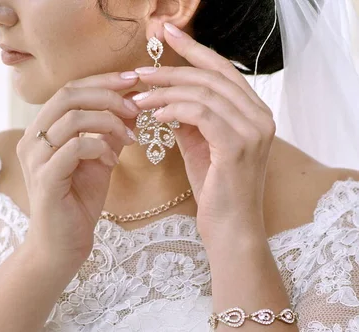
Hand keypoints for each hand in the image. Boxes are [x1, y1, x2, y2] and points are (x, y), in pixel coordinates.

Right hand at [17, 72, 139, 266]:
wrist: (63, 245)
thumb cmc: (79, 203)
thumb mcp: (100, 161)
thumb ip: (110, 133)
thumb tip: (133, 105)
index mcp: (42, 130)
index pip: (70, 89)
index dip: (103, 80)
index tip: (134, 80)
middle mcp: (32, 139)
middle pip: (68, 95)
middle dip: (108, 94)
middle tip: (136, 105)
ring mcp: (36, 159)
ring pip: (72, 119)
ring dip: (108, 122)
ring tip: (129, 138)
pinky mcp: (46, 180)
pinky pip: (75, 148)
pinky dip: (100, 147)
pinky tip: (112, 160)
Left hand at [133, 24, 275, 246]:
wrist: (230, 231)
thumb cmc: (216, 194)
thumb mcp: (201, 149)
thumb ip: (191, 121)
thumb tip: (168, 98)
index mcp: (254, 114)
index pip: (222, 71)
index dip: (193, 51)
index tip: (164, 35)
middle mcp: (260, 117)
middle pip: (212, 76)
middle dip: (171, 69)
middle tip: (138, 71)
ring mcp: (253, 130)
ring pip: (204, 92)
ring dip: (165, 92)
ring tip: (137, 99)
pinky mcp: (238, 145)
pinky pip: (202, 113)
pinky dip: (175, 109)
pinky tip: (155, 116)